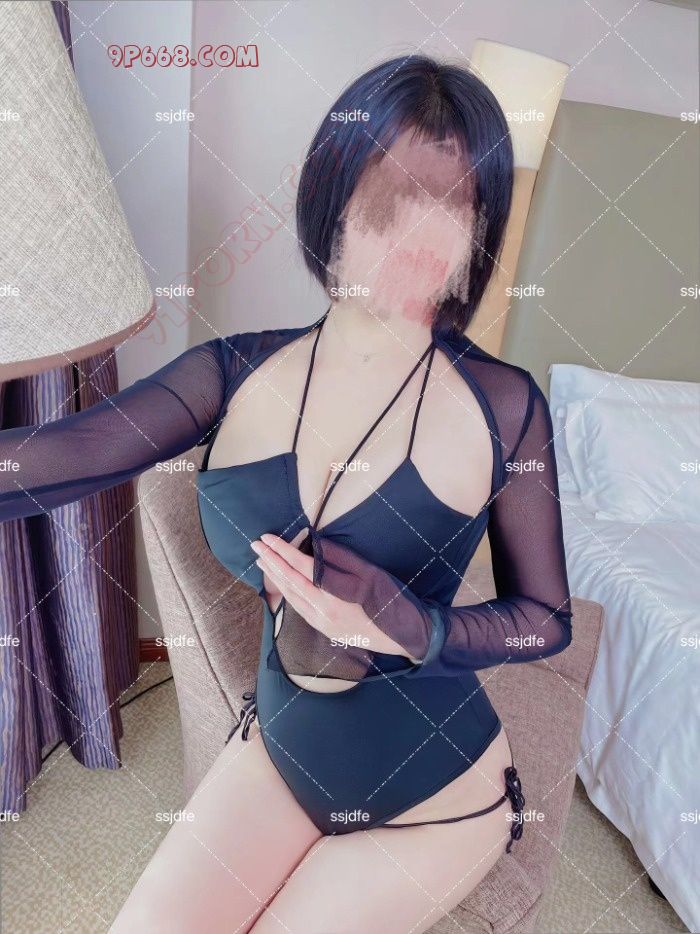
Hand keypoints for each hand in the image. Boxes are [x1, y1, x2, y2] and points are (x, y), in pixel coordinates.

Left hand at [250, 533, 413, 657]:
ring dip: (275, 576)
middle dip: (272, 562)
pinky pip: (298, 607)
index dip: (283, 552)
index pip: (302, 568)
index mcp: (336, 594)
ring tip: (262, 560)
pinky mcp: (323, 628)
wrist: (401, 637)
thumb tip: (317, 545)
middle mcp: (323, 610)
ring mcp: (321, 622)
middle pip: (291, 582)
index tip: (268, 538)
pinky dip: (286, 592)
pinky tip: (280, 583)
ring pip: (291, 596)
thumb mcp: (371, 575)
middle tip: (256, 545)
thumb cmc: (391, 602)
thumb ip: (342, 561)